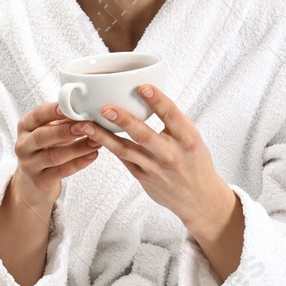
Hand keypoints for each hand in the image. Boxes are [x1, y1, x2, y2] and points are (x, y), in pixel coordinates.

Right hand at [10, 101, 100, 208]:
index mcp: (25, 127)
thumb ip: (61, 121)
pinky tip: (92, 155)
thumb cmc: (45, 149)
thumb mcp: (48, 131)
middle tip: (86, 125)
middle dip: (65, 130)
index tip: (71, 107)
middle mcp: (23, 145)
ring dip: (77, 148)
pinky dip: (79, 163)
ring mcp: (30, 165)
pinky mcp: (40, 181)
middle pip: (41, 136)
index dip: (53, 111)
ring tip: (96, 141)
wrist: (33, 182)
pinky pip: (61, 171)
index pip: (37, 115)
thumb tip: (84, 109)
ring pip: (53, 156)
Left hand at [79, 85, 232, 238]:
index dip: (157, 100)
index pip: (172, 116)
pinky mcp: (143, 178)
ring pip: (126, 150)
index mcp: (188, 139)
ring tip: (85, 125)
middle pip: (144, 135)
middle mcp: (171, 154)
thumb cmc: (194, 162)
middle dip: (123, 121)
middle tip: (105, 108)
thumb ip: (173, 121)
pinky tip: (93, 136)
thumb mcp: (192, 138)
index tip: (143, 86)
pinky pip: (123, 159)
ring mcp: (155, 168)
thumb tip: (148, 95)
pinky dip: (109, 146)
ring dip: (103, 136)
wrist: (199, 199)